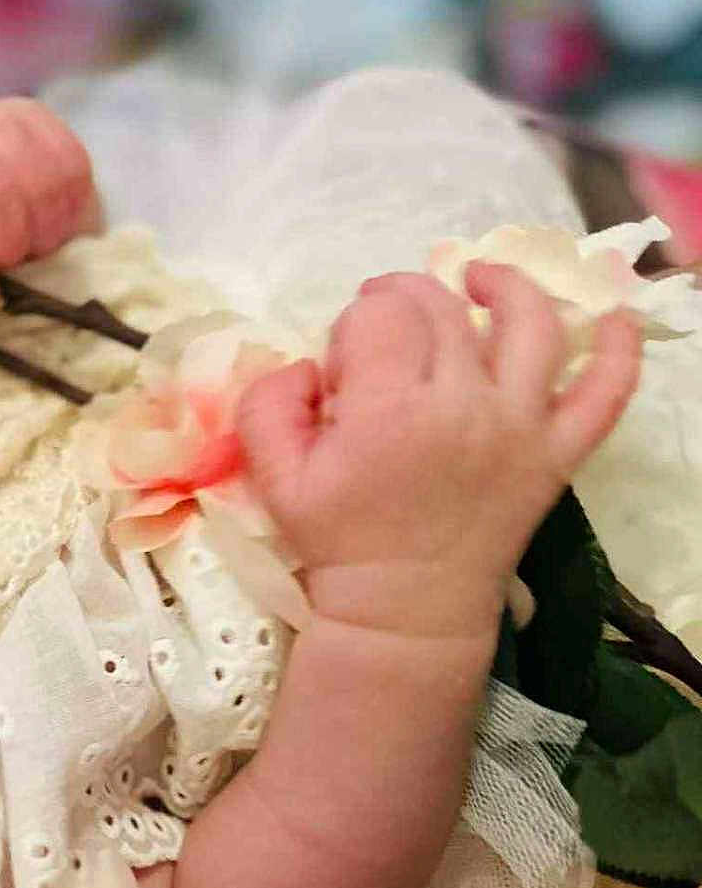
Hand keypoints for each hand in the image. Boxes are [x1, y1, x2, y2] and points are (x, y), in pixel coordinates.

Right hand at [236, 264, 640, 639]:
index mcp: (388, 413)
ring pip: (530, 324)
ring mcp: (521, 427)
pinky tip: (611, 317)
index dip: (355, 322)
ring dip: (505, 286)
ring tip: (478, 280)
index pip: (380, 315)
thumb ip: (268, 404)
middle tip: (382, 327)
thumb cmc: (338, 540)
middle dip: (405, 298)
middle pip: (444, 309)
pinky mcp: (558, 452)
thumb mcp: (273, 477)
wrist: (403, 607)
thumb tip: (306, 363)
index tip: (343, 362)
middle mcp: (464, 406)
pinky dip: (619, 348)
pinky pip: (605, 392)